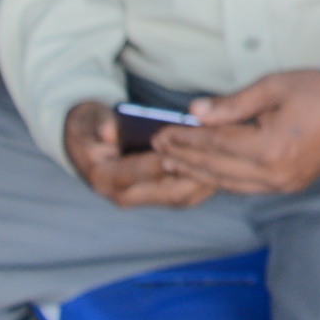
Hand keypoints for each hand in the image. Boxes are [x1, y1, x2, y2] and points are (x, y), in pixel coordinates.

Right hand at [65, 101, 219, 207]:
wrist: (87, 143)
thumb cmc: (90, 127)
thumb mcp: (89, 121)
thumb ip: (99, 125)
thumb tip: (109, 130)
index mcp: (106, 178)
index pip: (142, 171)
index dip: (167, 160)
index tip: (190, 148)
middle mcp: (125, 194)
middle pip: (170, 191)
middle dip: (198, 174)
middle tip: (223, 157)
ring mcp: (144, 198)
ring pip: (183, 196)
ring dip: (207, 179)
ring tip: (231, 160)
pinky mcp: (159, 195)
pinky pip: (187, 192)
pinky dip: (206, 180)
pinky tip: (226, 164)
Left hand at [154, 70, 319, 196]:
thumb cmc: (319, 90)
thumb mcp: (273, 86)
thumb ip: (231, 104)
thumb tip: (194, 112)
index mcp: (270, 146)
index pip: (215, 144)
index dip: (185, 139)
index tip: (161, 133)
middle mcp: (275, 173)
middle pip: (217, 168)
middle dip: (185, 157)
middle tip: (158, 149)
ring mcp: (283, 183)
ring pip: (228, 183)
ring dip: (198, 173)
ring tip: (173, 163)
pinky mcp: (289, 186)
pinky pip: (246, 187)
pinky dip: (222, 179)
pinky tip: (206, 171)